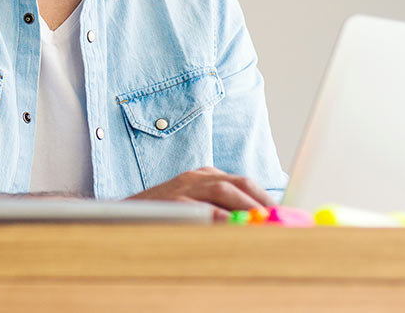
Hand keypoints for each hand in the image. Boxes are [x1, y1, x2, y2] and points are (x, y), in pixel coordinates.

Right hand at [125, 166, 275, 221]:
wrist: (119, 217)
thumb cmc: (161, 217)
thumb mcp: (192, 209)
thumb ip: (220, 213)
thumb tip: (255, 228)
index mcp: (204, 176)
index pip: (244, 182)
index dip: (266, 198)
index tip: (285, 215)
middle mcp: (196, 177)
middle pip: (238, 183)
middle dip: (263, 202)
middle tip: (280, 221)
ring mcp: (183, 186)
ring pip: (224, 190)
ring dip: (248, 207)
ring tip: (264, 222)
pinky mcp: (171, 201)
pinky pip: (201, 207)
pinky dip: (220, 216)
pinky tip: (232, 226)